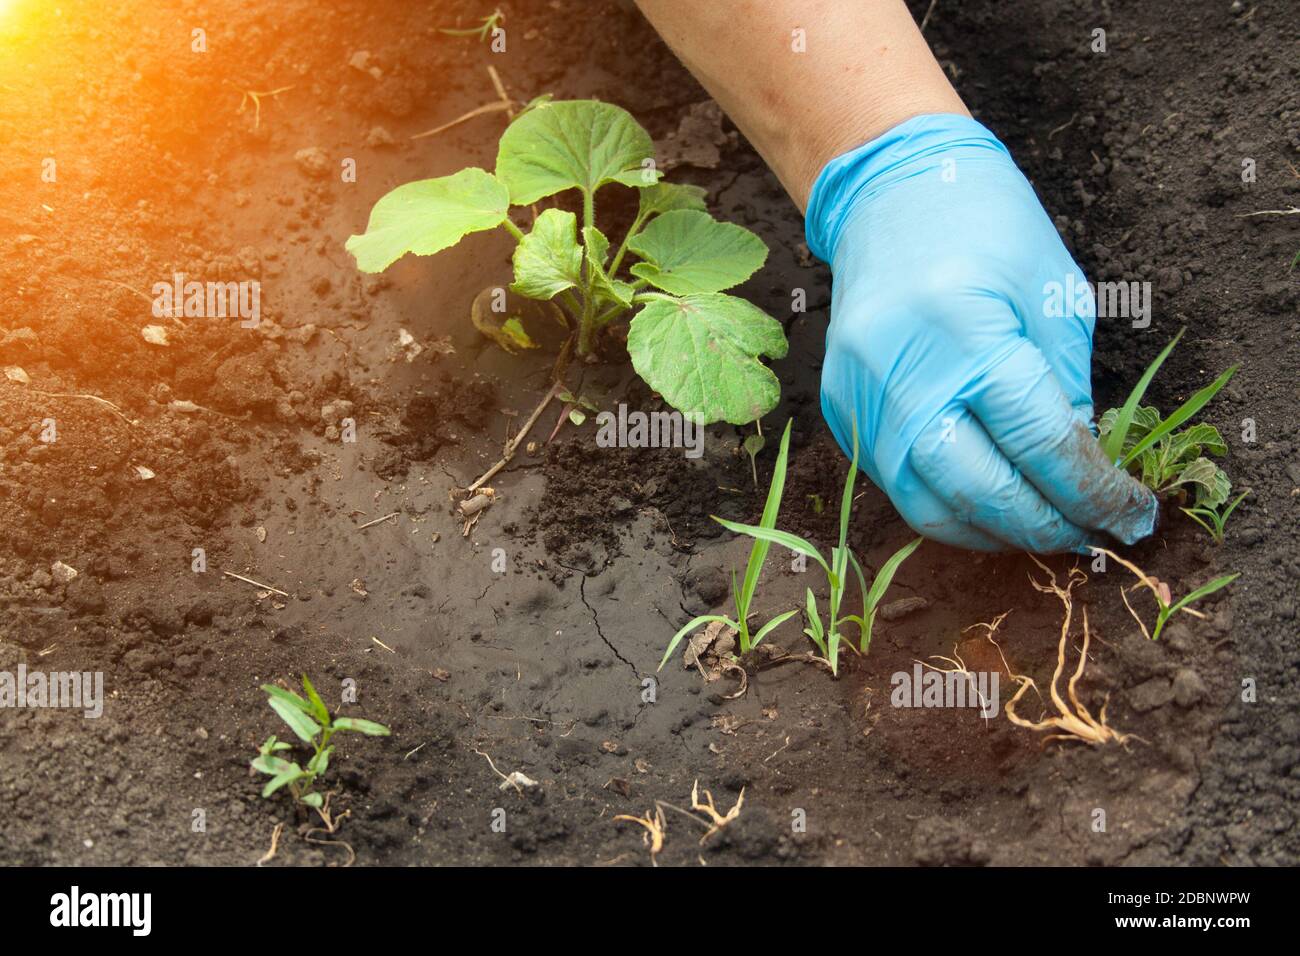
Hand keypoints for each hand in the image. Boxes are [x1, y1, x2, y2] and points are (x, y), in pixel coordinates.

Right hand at [808, 114, 1156, 552]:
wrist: (891, 195)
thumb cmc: (987, 229)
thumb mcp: (1053, 299)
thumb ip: (1064, 393)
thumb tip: (1077, 475)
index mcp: (966, 332)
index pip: (1039, 444)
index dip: (1093, 493)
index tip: (1132, 516)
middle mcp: (901, 374)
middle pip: (980, 491)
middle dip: (1045, 526)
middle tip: (1088, 535)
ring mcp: (861, 398)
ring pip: (929, 506)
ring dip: (993, 532)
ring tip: (1040, 527)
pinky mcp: (840, 410)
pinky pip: (897, 483)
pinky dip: (949, 504)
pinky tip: (988, 500)